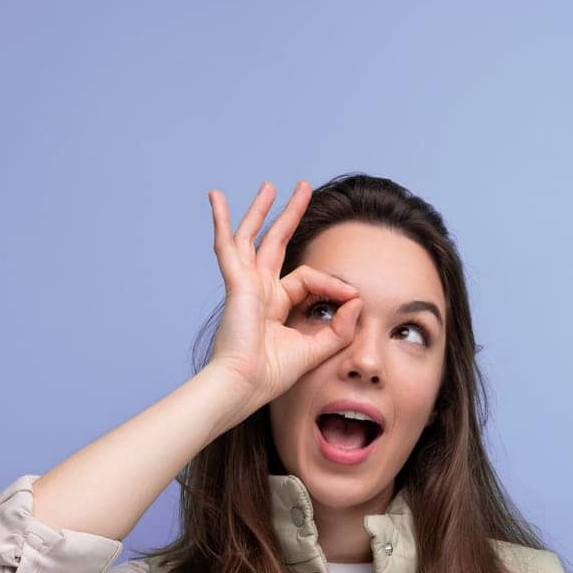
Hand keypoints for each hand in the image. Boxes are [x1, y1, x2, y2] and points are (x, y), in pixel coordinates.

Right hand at [207, 179, 361, 414]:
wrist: (244, 386)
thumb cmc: (272, 375)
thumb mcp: (316, 350)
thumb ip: (339, 328)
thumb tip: (357, 301)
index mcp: (275, 306)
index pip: (309, 280)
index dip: (334, 285)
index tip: (353, 297)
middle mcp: (259, 291)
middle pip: (277, 244)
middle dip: (290, 216)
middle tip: (303, 189)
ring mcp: (246, 285)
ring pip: (253, 238)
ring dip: (262, 211)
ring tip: (271, 186)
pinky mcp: (236, 284)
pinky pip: (227, 246)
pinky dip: (221, 221)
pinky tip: (215, 198)